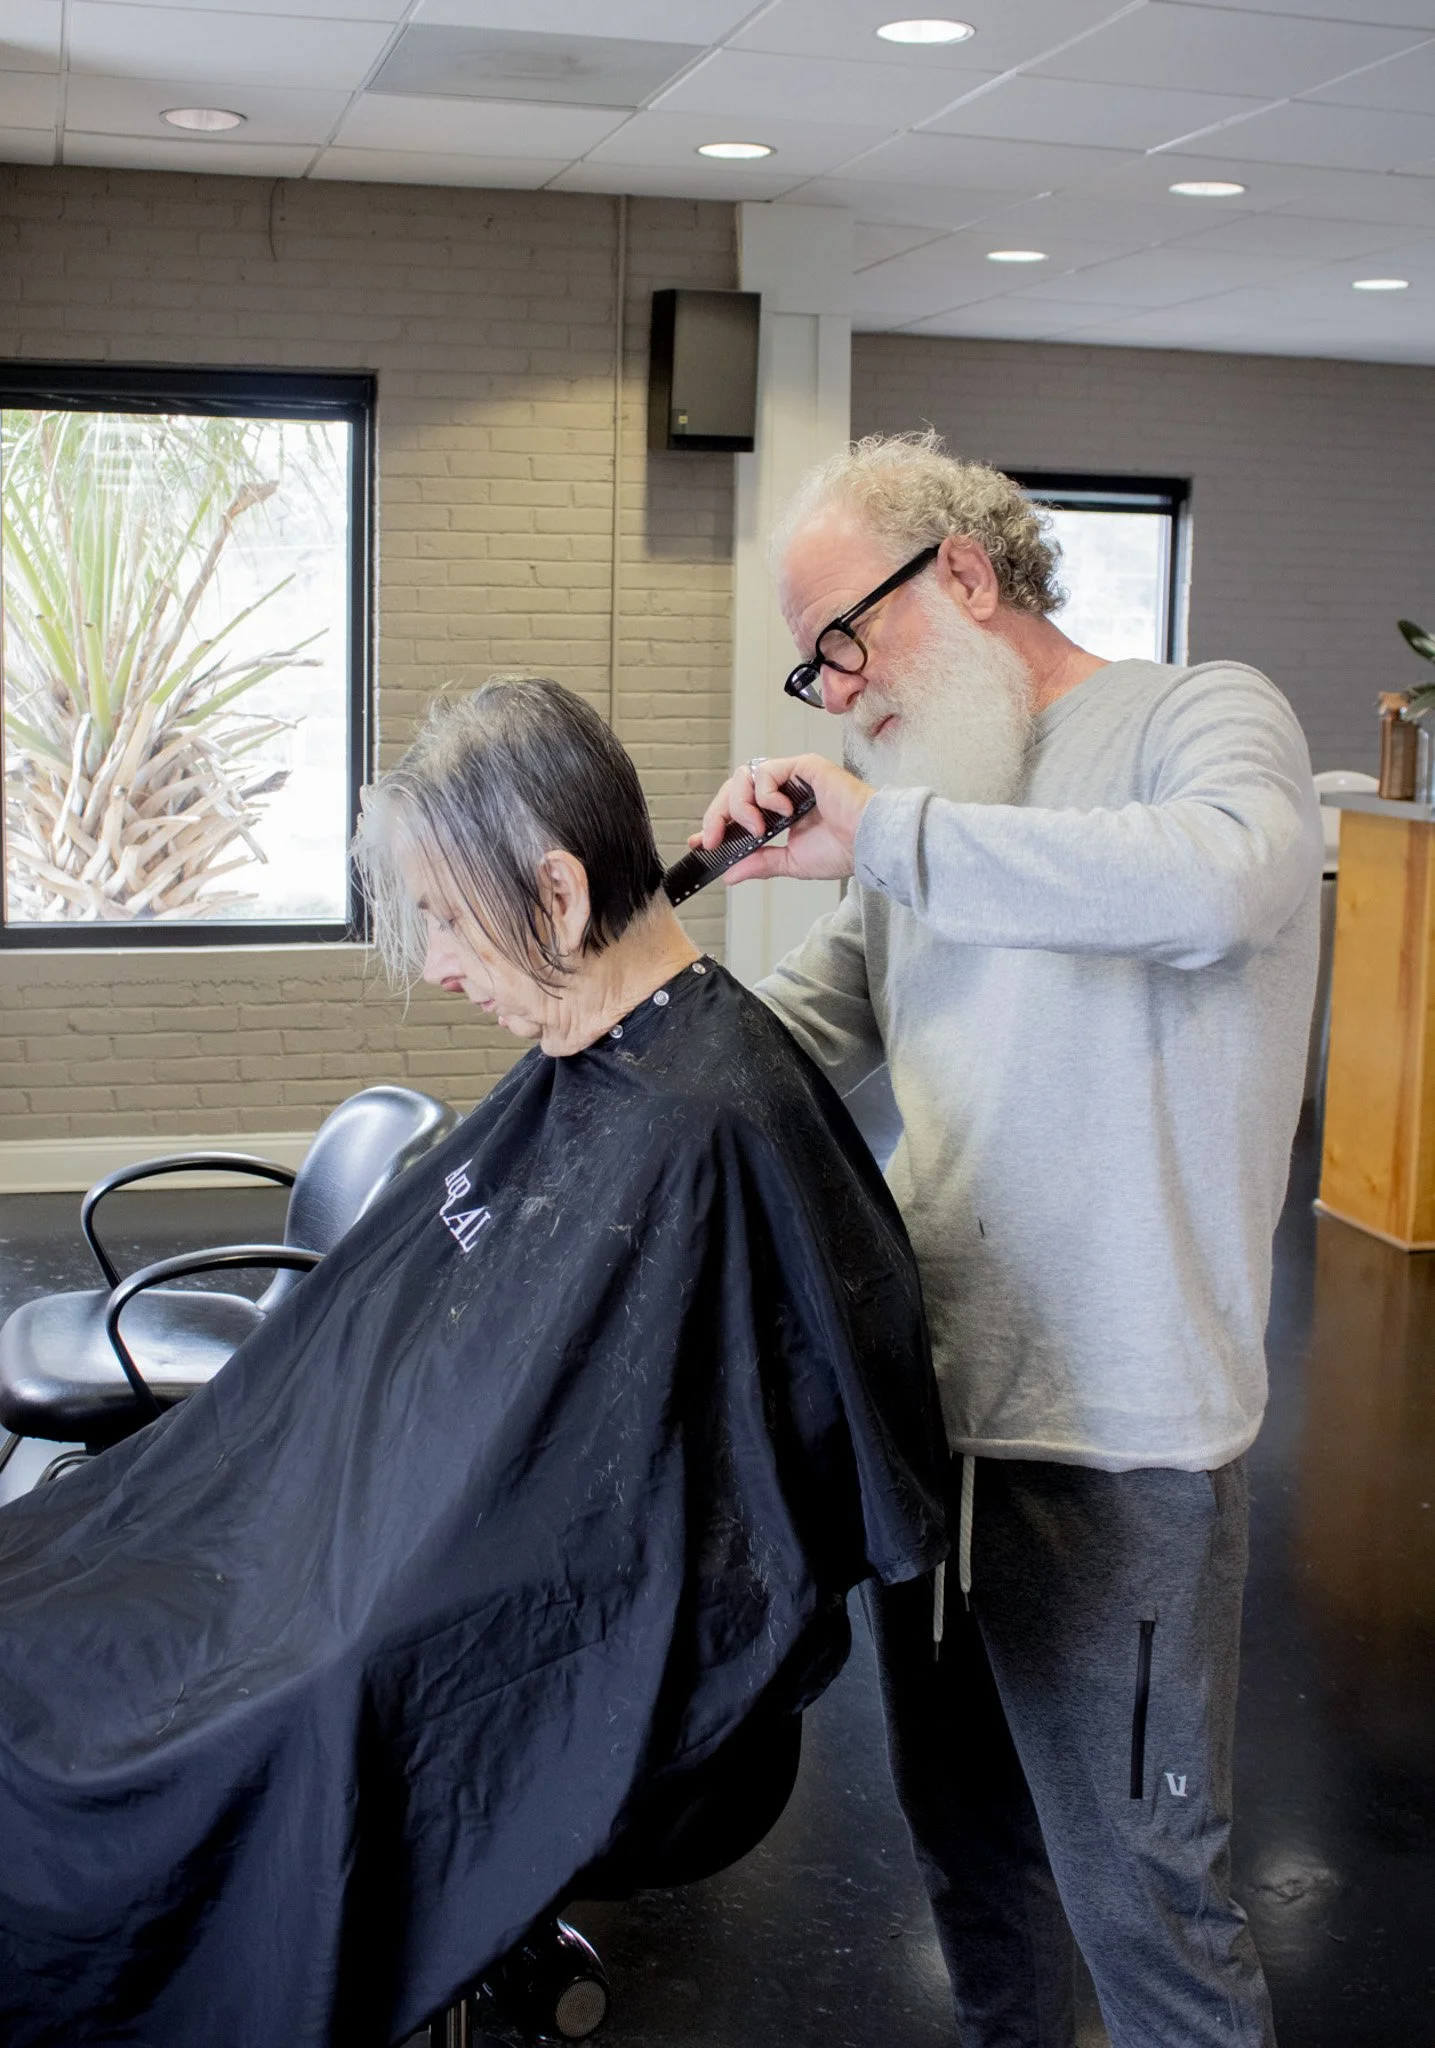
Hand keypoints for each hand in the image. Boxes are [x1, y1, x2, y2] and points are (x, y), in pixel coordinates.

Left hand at [691, 754, 874, 883]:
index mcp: (779, 811)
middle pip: (733, 790)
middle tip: (714, 839)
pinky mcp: (803, 766)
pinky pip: (767, 770)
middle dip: (717, 815)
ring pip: (743, 778)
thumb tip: (731, 874)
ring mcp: (791, 777)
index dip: (714, 822)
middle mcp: (782, 790)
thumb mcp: (791, 862)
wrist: (869, 844)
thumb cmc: (843, 849)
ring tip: (757, 829)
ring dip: (741, 806)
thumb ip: (761, 863)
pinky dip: (765, 793)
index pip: (737, 809)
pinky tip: (781, 812)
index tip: (699, 842)